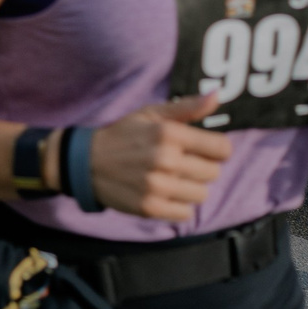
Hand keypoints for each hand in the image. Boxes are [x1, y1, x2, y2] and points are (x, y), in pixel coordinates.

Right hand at [82, 95, 234, 219]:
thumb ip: (187, 107)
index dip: (215, 149)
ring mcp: (157, 186)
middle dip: (200, 167)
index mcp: (168, 133)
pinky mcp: (150, 207)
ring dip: (189, 187)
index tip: (201, 149)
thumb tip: (217, 95)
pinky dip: (177, 205)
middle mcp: (165, 160)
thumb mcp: (150, 114)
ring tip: (168, 178)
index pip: (223, 148)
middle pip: (213, 172)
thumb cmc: (123, 135)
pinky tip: (161, 193)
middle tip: (177, 163)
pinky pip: (186, 213)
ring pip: (202, 194)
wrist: (84, 162)